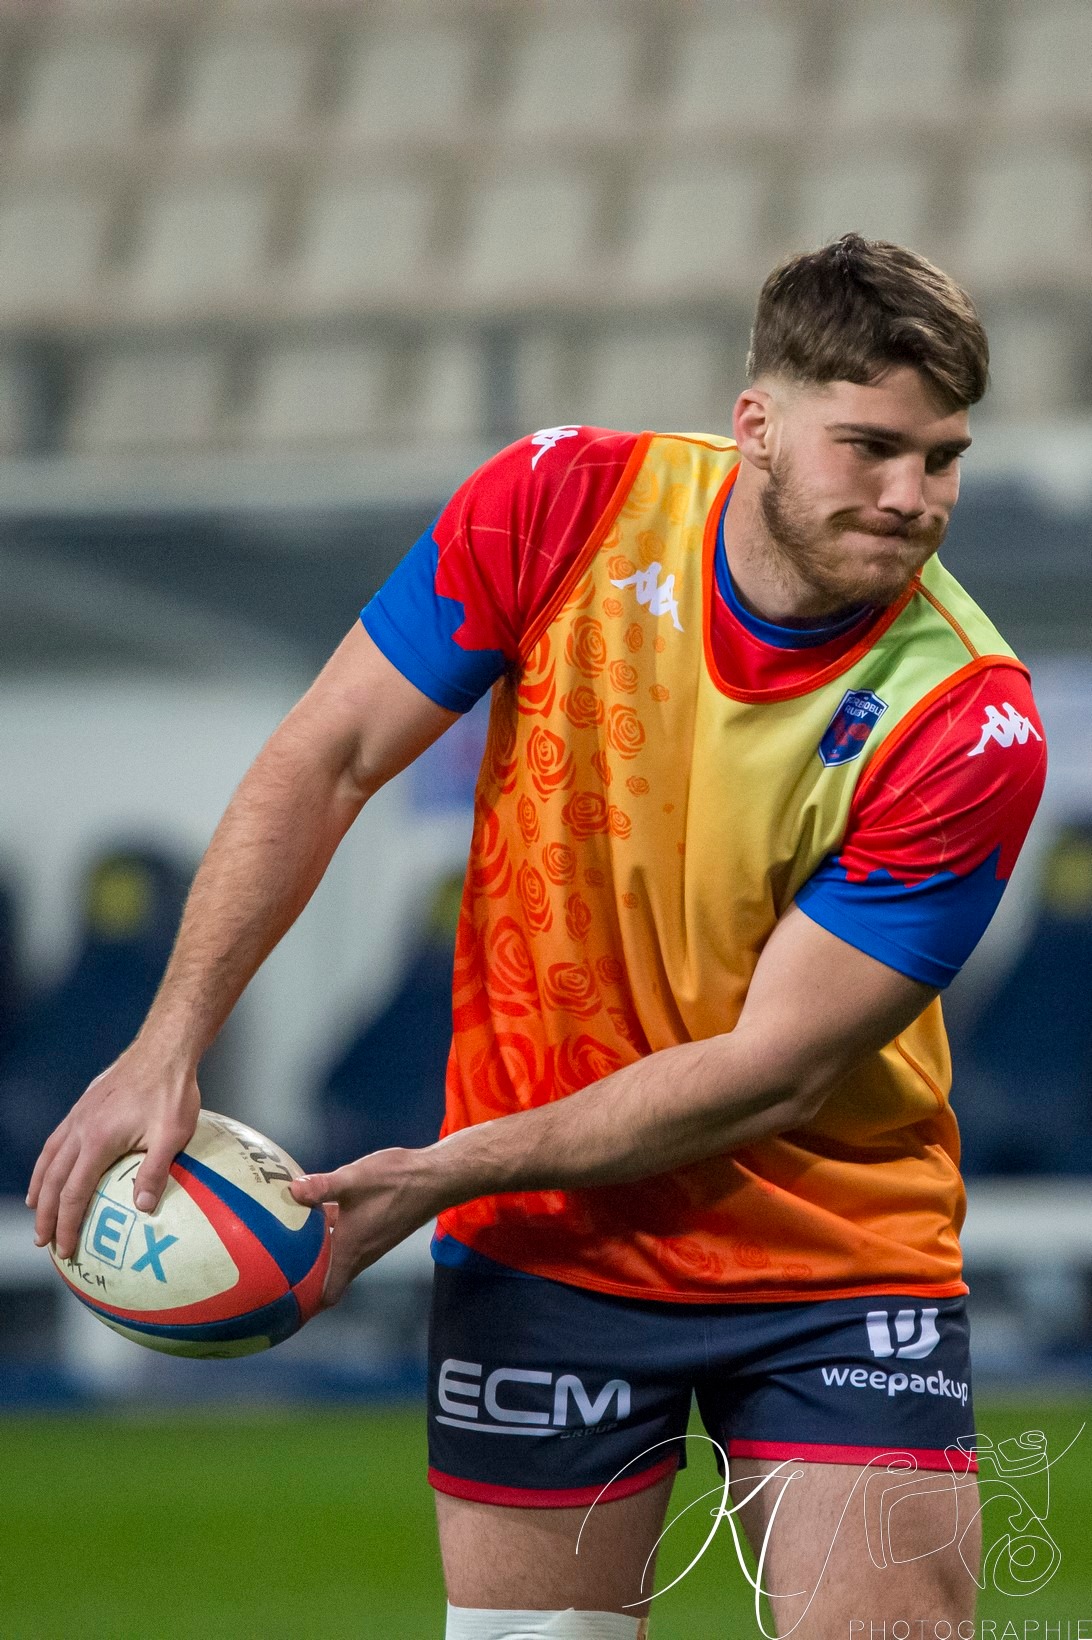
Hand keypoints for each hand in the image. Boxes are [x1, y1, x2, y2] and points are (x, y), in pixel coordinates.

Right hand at [26, 1039, 201, 1259]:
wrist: (164, 1049)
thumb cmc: (173, 1091)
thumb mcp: (173, 1134)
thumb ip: (155, 1171)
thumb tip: (143, 1208)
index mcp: (99, 1140)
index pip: (74, 1193)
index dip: (67, 1224)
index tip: (65, 1248)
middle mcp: (81, 1129)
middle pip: (53, 1180)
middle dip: (46, 1214)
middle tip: (44, 1242)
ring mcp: (80, 1115)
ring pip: (49, 1158)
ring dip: (41, 1188)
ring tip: (36, 1209)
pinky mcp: (85, 1105)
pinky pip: (57, 1139)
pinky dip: (48, 1160)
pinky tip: (53, 1168)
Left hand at [290, 1147, 440, 1307]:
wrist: (433, 1179)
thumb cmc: (395, 1183)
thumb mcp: (353, 1180)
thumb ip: (321, 1186)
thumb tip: (291, 1191)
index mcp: (351, 1250)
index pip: (329, 1293)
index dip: (308, 1303)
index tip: (287, 1301)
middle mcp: (360, 1253)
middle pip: (329, 1276)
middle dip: (306, 1275)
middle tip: (280, 1265)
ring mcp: (371, 1242)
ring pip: (338, 1256)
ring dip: (319, 1252)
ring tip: (291, 1238)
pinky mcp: (377, 1228)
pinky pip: (348, 1240)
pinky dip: (332, 1234)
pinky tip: (319, 1211)